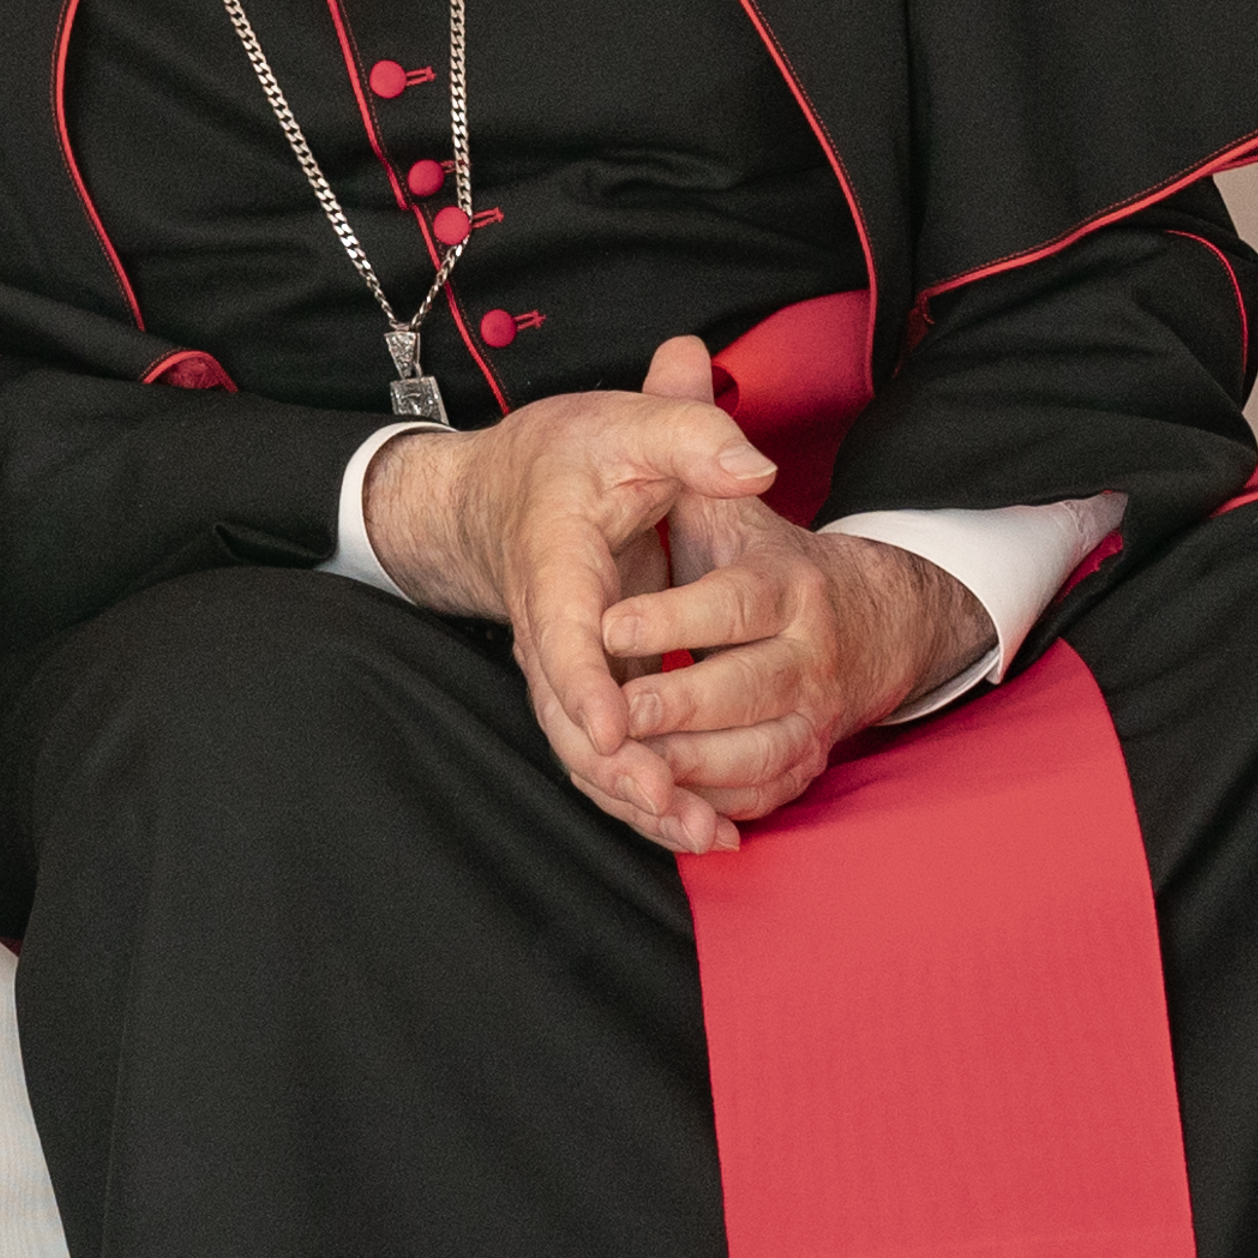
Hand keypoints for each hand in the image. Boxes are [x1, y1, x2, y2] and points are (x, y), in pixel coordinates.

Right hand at [357, 340, 782, 855]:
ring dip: (637, 797)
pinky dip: (645, 796)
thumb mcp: (629, 423)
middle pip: (568, 714)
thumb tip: (754, 466)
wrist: (503, 490)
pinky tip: (700, 830)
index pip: (561, 631)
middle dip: (617, 767)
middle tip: (673, 802)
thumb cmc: (570, 455)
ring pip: (585, 747)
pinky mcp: (586, 690)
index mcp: (556, 561)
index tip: (620, 727)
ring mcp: (562, 668)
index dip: (585, 683)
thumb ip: (689, 432)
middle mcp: (548, 629)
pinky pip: (606, 754)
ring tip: (701, 834)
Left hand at [596, 362, 981, 837]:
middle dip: (672, 710)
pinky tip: (662, 803)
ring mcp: (815, 715)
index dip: (669, 620)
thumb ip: (691, 428)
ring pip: (756, 754)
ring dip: (689, 768)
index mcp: (790, 584)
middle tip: (604, 718)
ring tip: (622, 768)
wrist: (866, 623)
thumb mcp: (728, 496)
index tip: (607, 628)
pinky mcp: (806, 759)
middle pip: (745, 692)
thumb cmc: (769, 558)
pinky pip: (764, 792)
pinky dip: (717, 804)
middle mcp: (811, 655)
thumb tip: (681, 349)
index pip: (731, 605)